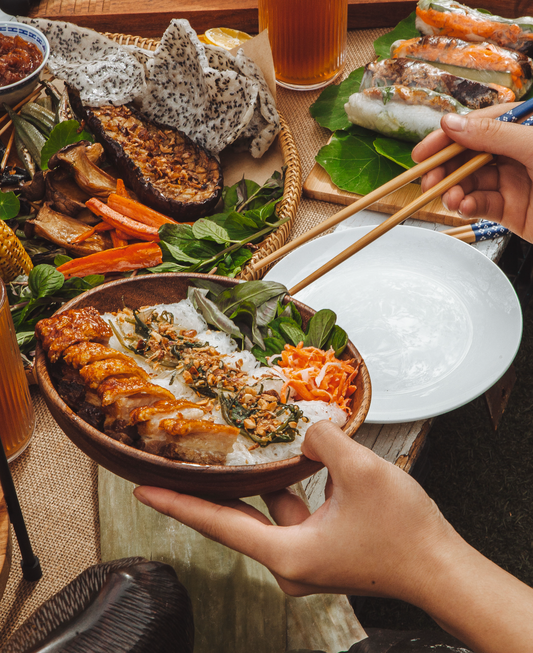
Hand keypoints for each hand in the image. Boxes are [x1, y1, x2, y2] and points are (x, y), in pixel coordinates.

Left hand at [134, 421, 458, 602]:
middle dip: (207, 491)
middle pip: (236, 519)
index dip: (177, 504)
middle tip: (174, 468)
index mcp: (287, 553)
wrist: (442, 570)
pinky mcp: (322, 550)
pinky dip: (284, 490)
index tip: (142, 491)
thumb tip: (305, 426)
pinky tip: (282, 461)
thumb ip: (324, 440)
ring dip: (253, 484)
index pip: (218, 523)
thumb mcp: (362, 472)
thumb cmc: (405, 535)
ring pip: (268, 514)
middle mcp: (289, 563)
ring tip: (225, 455)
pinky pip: (291, 515)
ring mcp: (306, 558)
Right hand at [412, 104, 532, 241]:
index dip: (450, 136)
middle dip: (448, 168)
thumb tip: (453, 123)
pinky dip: (469, 206)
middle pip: (470, 155)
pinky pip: (481, 204)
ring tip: (450, 198)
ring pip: (471, 182)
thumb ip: (493, 134)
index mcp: (526, 130)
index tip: (425, 150)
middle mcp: (518, 154)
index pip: (480, 125)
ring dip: (456, 190)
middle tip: (430, 180)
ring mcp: (514, 182)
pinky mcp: (511, 210)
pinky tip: (466, 207)